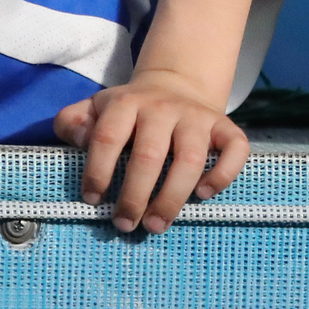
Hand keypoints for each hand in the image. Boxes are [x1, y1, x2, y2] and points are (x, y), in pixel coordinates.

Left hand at [53, 67, 249, 233]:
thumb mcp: (96, 108)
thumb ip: (73, 122)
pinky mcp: (225, 126)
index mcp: (127, 103)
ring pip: (190, 157)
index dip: (98, 171)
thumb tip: (79, 141)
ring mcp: (196, 117)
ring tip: (157, 224)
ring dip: (173, 196)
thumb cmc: (129, 111)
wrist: (177, 84)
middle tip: (125, 224)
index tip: (93, 200)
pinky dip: (222, 174)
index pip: (108, 136)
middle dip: (135, 195)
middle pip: (149, 154)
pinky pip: (234, 149)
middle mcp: (163, 107)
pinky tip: (203, 195)